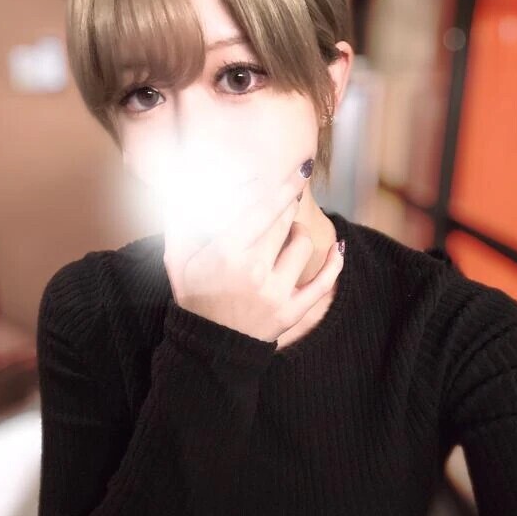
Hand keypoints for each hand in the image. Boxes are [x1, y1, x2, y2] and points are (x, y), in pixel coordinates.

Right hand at [162, 160, 344, 342]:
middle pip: (284, 222)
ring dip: (298, 233)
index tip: (299, 169)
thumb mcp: (177, 258)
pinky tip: (339, 247)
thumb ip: (181, 221)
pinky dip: (335, 263)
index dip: (284, 186)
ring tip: (289, 235)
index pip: (263, 209)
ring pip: (303, 246)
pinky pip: (324, 283)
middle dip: (288, 204)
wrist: (209, 345)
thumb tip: (185, 187)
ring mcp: (276, 294)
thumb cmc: (194, 296)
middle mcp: (254, 272)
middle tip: (288, 198)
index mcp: (226, 254)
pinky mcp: (292, 312)